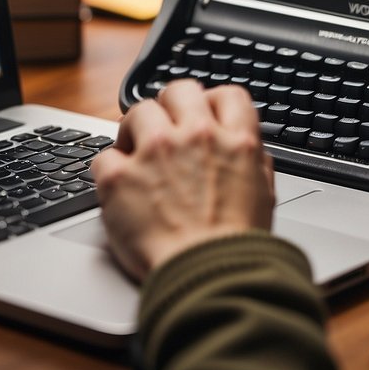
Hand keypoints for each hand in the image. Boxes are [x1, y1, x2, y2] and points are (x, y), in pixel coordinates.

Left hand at [92, 79, 275, 280]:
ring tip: (134, 154)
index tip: (201, 116)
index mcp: (237, 142)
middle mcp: (195, 137)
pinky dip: (109, 171)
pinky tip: (118, 188)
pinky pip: (104, 156)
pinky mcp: (120, 177)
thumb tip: (246, 150)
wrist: (209, 279)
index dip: (212, 103)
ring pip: (136, 112)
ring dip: (135, 131)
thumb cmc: (236, 250)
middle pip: (178, 90)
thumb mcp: (264, 197)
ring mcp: (155, 152)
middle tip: (163, 130)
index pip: (227, 95)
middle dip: (169, 107)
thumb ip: (254, 164)